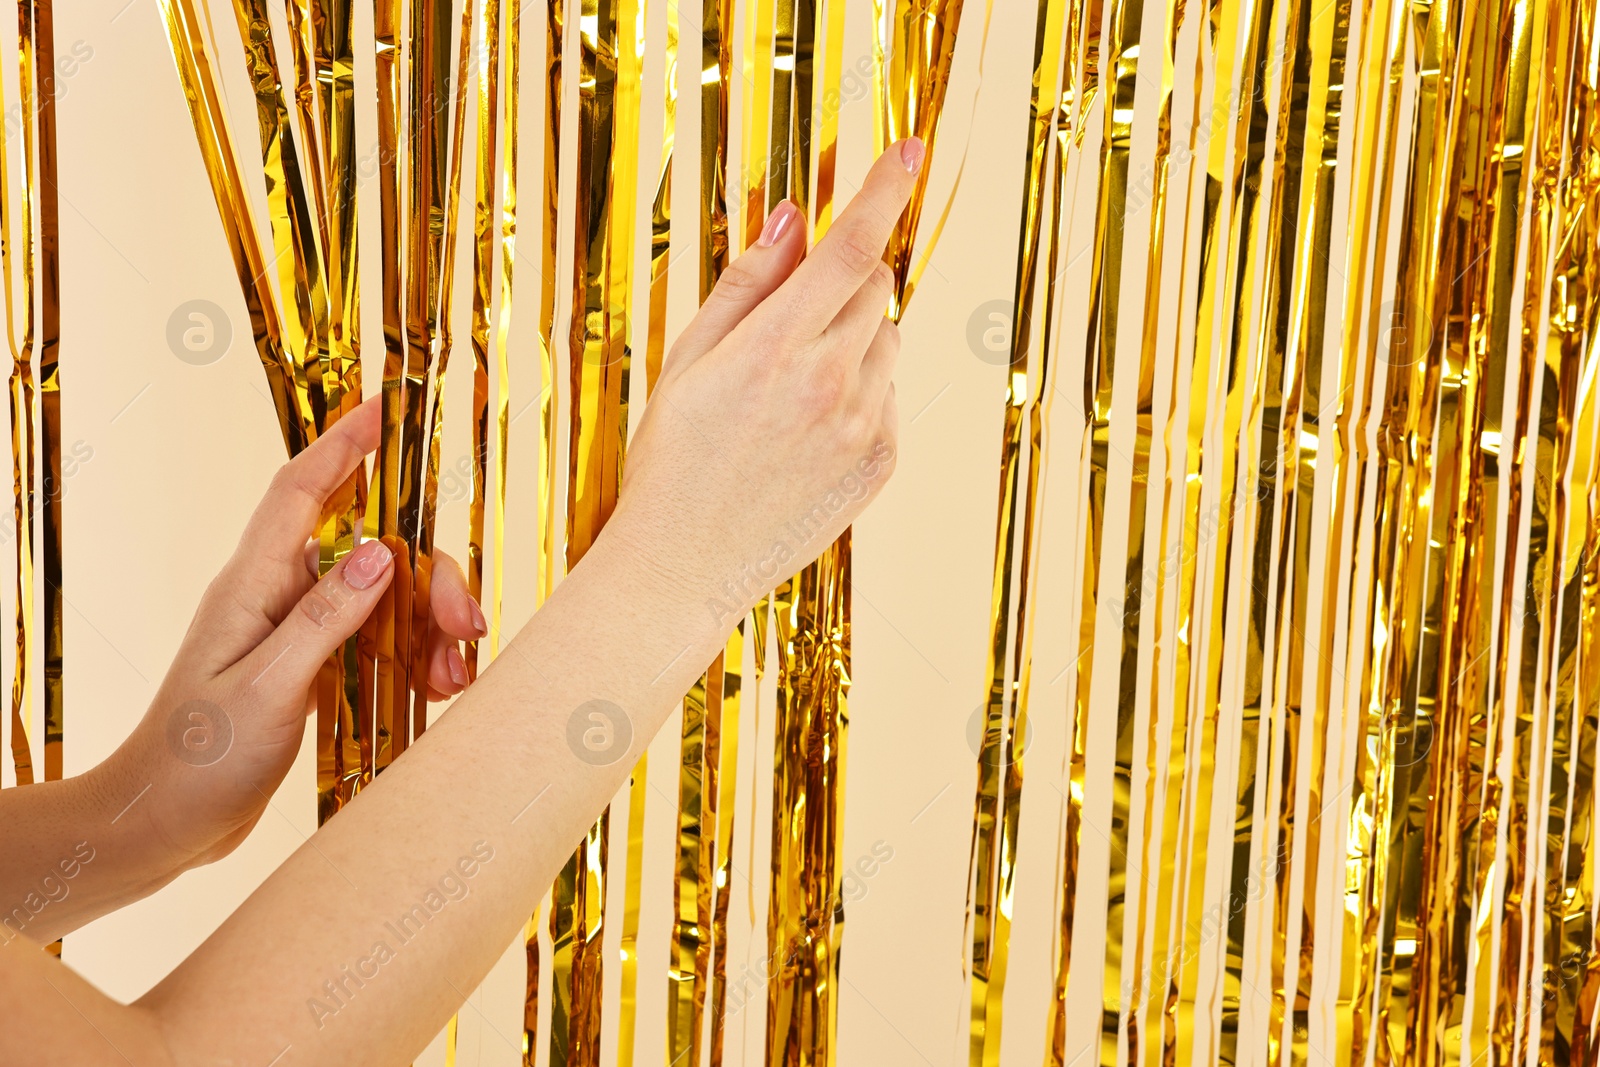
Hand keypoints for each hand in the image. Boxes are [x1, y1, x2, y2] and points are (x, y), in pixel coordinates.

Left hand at [113, 398, 484, 867]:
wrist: (165, 824)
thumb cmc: (197, 759)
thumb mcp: (266, 688)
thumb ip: (325, 618)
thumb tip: (382, 553)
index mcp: (253, 585)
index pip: (301, 491)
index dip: (344, 443)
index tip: (387, 407)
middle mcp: (278, 596)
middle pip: (373, 551)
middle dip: (430, 578)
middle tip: (466, 625)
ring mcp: (298, 632)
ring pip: (387, 599)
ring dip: (431, 629)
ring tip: (454, 677)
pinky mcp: (314, 669)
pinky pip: (381, 643)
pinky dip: (417, 660)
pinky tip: (437, 690)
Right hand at [609, 140, 918, 625]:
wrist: (684, 566)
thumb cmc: (673, 460)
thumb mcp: (689, 361)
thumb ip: (748, 284)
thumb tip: (794, 217)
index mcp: (775, 350)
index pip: (848, 249)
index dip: (881, 192)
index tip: (907, 152)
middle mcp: (831, 385)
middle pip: (872, 288)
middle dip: (840, 282)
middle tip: (788, 322)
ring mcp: (863, 427)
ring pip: (886, 340)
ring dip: (852, 339)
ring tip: (790, 391)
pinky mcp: (882, 463)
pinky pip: (888, 395)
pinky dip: (860, 391)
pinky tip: (806, 431)